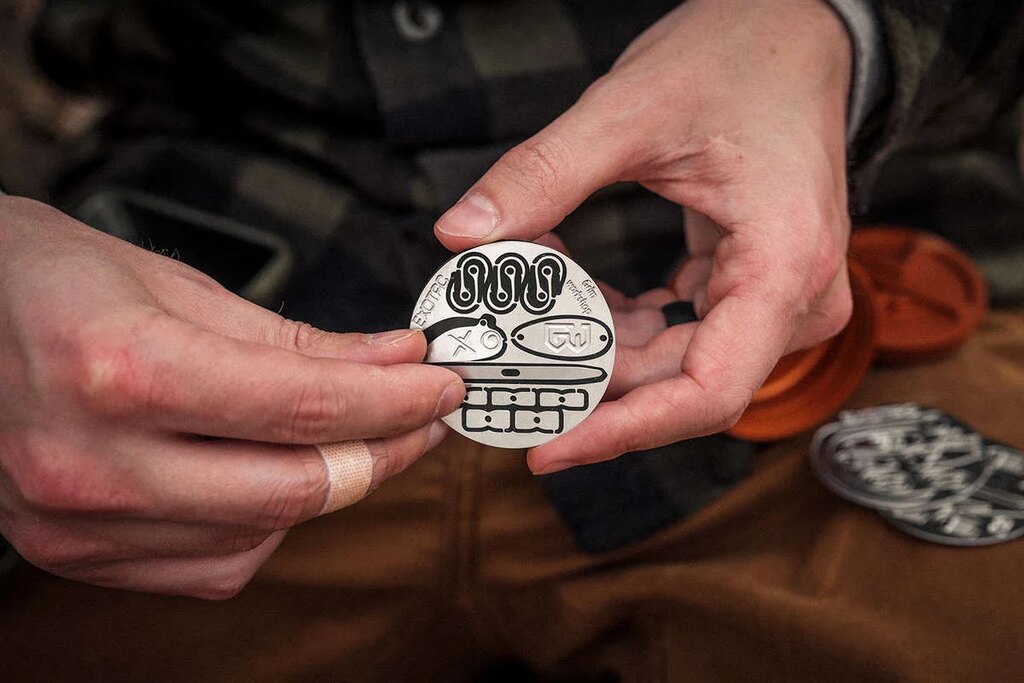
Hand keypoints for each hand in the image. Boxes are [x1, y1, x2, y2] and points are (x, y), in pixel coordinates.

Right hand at [0, 197, 462, 597]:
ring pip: (262, 533)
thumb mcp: (177, 285)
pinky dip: (263, 524)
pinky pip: (214, 565)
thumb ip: (295, 340)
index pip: (305, 406)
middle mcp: (93, 461)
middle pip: (295, 486)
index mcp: (121, 368)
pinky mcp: (72, 555)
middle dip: (384, 451)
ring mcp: (76, 523)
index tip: (444, 384)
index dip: (397, 400)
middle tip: (422, 417)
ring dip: (326, 485)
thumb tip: (396, 362)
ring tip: (343, 433)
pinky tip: (265, 473)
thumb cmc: (48, 281)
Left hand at [435, 0, 853, 471]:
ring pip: (675, 365)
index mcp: (784, 263)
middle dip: (588, 383)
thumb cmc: (741, 58)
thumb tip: (462, 234)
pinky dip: (620, 325)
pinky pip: (681, 335)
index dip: (624, 431)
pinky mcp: (754, 287)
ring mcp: (779, 298)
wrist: (797, 34)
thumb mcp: (631, 109)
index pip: (708, 391)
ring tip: (525, 315)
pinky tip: (570, 296)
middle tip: (503, 373)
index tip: (550, 446)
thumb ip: (543, 174)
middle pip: (681, 384)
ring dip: (597, 350)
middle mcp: (795, 297)